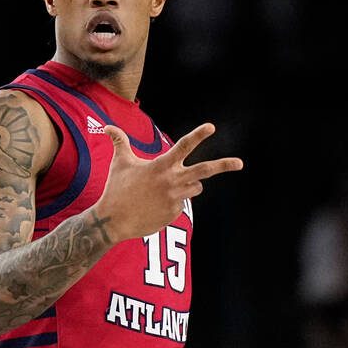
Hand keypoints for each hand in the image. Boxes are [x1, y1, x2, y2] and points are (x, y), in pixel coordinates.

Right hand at [95, 123, 241, 241]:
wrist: (113, 220)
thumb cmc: (116, 189)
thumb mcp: (119, 163)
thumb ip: (120, 142)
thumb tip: (107, 127)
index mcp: (161, 165)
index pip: (183, 146)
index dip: (198, 135)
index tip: (211, 127)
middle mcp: (172, 180)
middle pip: (204, 170)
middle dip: (224, 165)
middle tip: (240, 163)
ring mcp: (175, 198)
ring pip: (195, 188)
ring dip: (189, 185)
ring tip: (166, 189)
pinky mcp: (174, 213)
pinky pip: (182, 204)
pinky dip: (172, 202)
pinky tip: (155, 206)